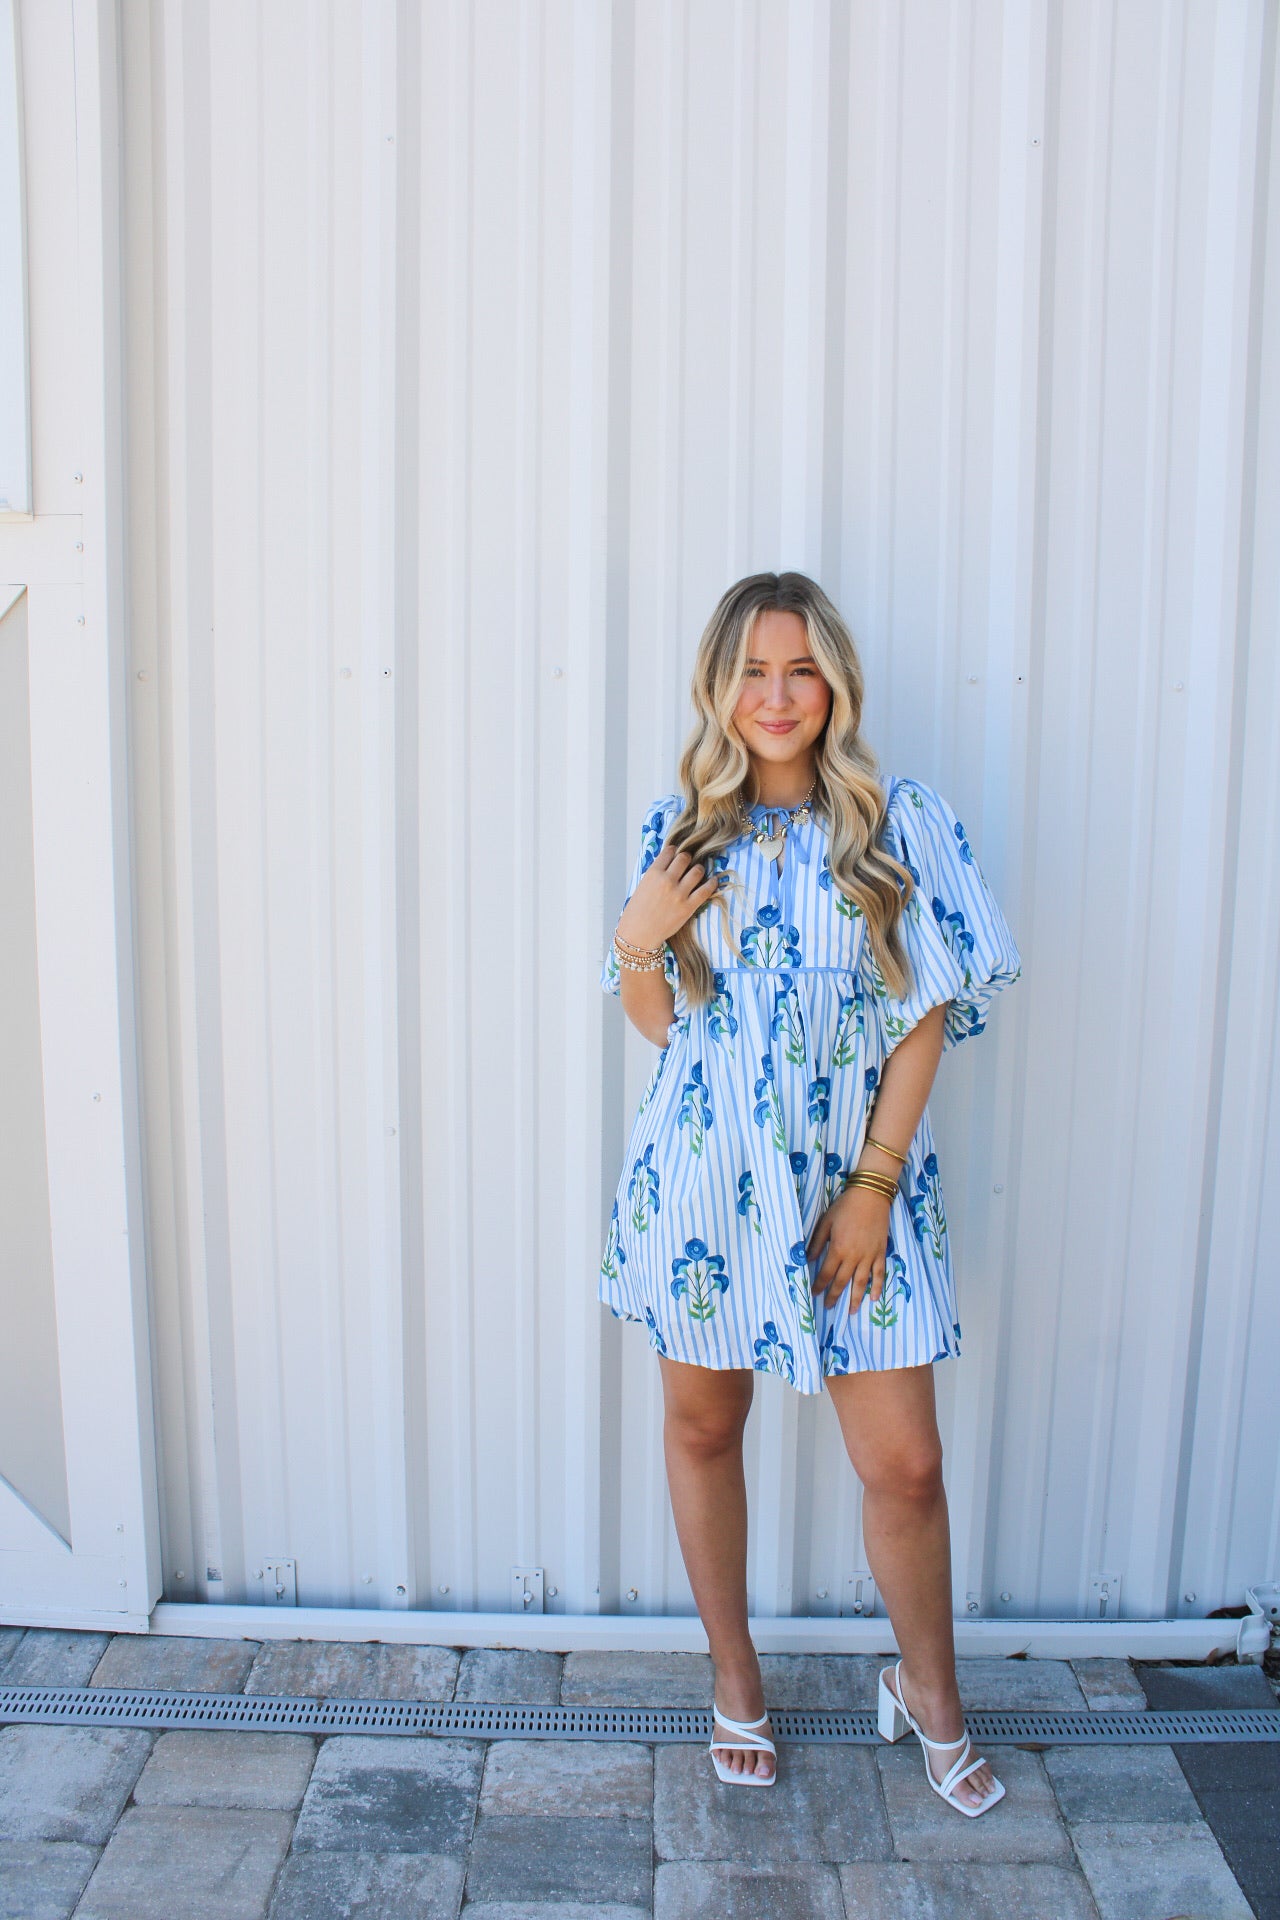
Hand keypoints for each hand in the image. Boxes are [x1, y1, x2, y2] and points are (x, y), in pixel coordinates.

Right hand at [616, 843, 721, 948]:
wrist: (639, 933)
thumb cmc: (637, 911)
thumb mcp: (642, 885)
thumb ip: (656, 873)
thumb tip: (671, 862)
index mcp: (653, 873)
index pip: (670, 851)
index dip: (674, 851)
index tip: (676, 854)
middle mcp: (667, 880)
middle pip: (685, 858)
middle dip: (687, 858)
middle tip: (688, 863)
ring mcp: (679, 893)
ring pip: (697, 870)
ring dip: (699, 869)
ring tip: (698, 872)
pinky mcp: (688, 907)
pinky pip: (706, 890)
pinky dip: (712, 883)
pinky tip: (713, 881)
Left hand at [806, 1187, 891, 1312]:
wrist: (871, 1197)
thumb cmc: (845, 1207)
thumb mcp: (826, 1222)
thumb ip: (817, 1242)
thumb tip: (809, 1259)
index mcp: (838, 1249)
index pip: (826, 1273)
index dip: (819, 1285)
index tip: (814, 1294)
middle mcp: (853, 1256)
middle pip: (842, 1281)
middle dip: (834, 1296)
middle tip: (829, 1307)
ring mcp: (869, 1256)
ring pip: (861, 1282)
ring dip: (856, 1299)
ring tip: (851, 1312)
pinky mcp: (880, 1253)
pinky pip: (879, 1273)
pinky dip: (877, 1287)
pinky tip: (874, 1298)